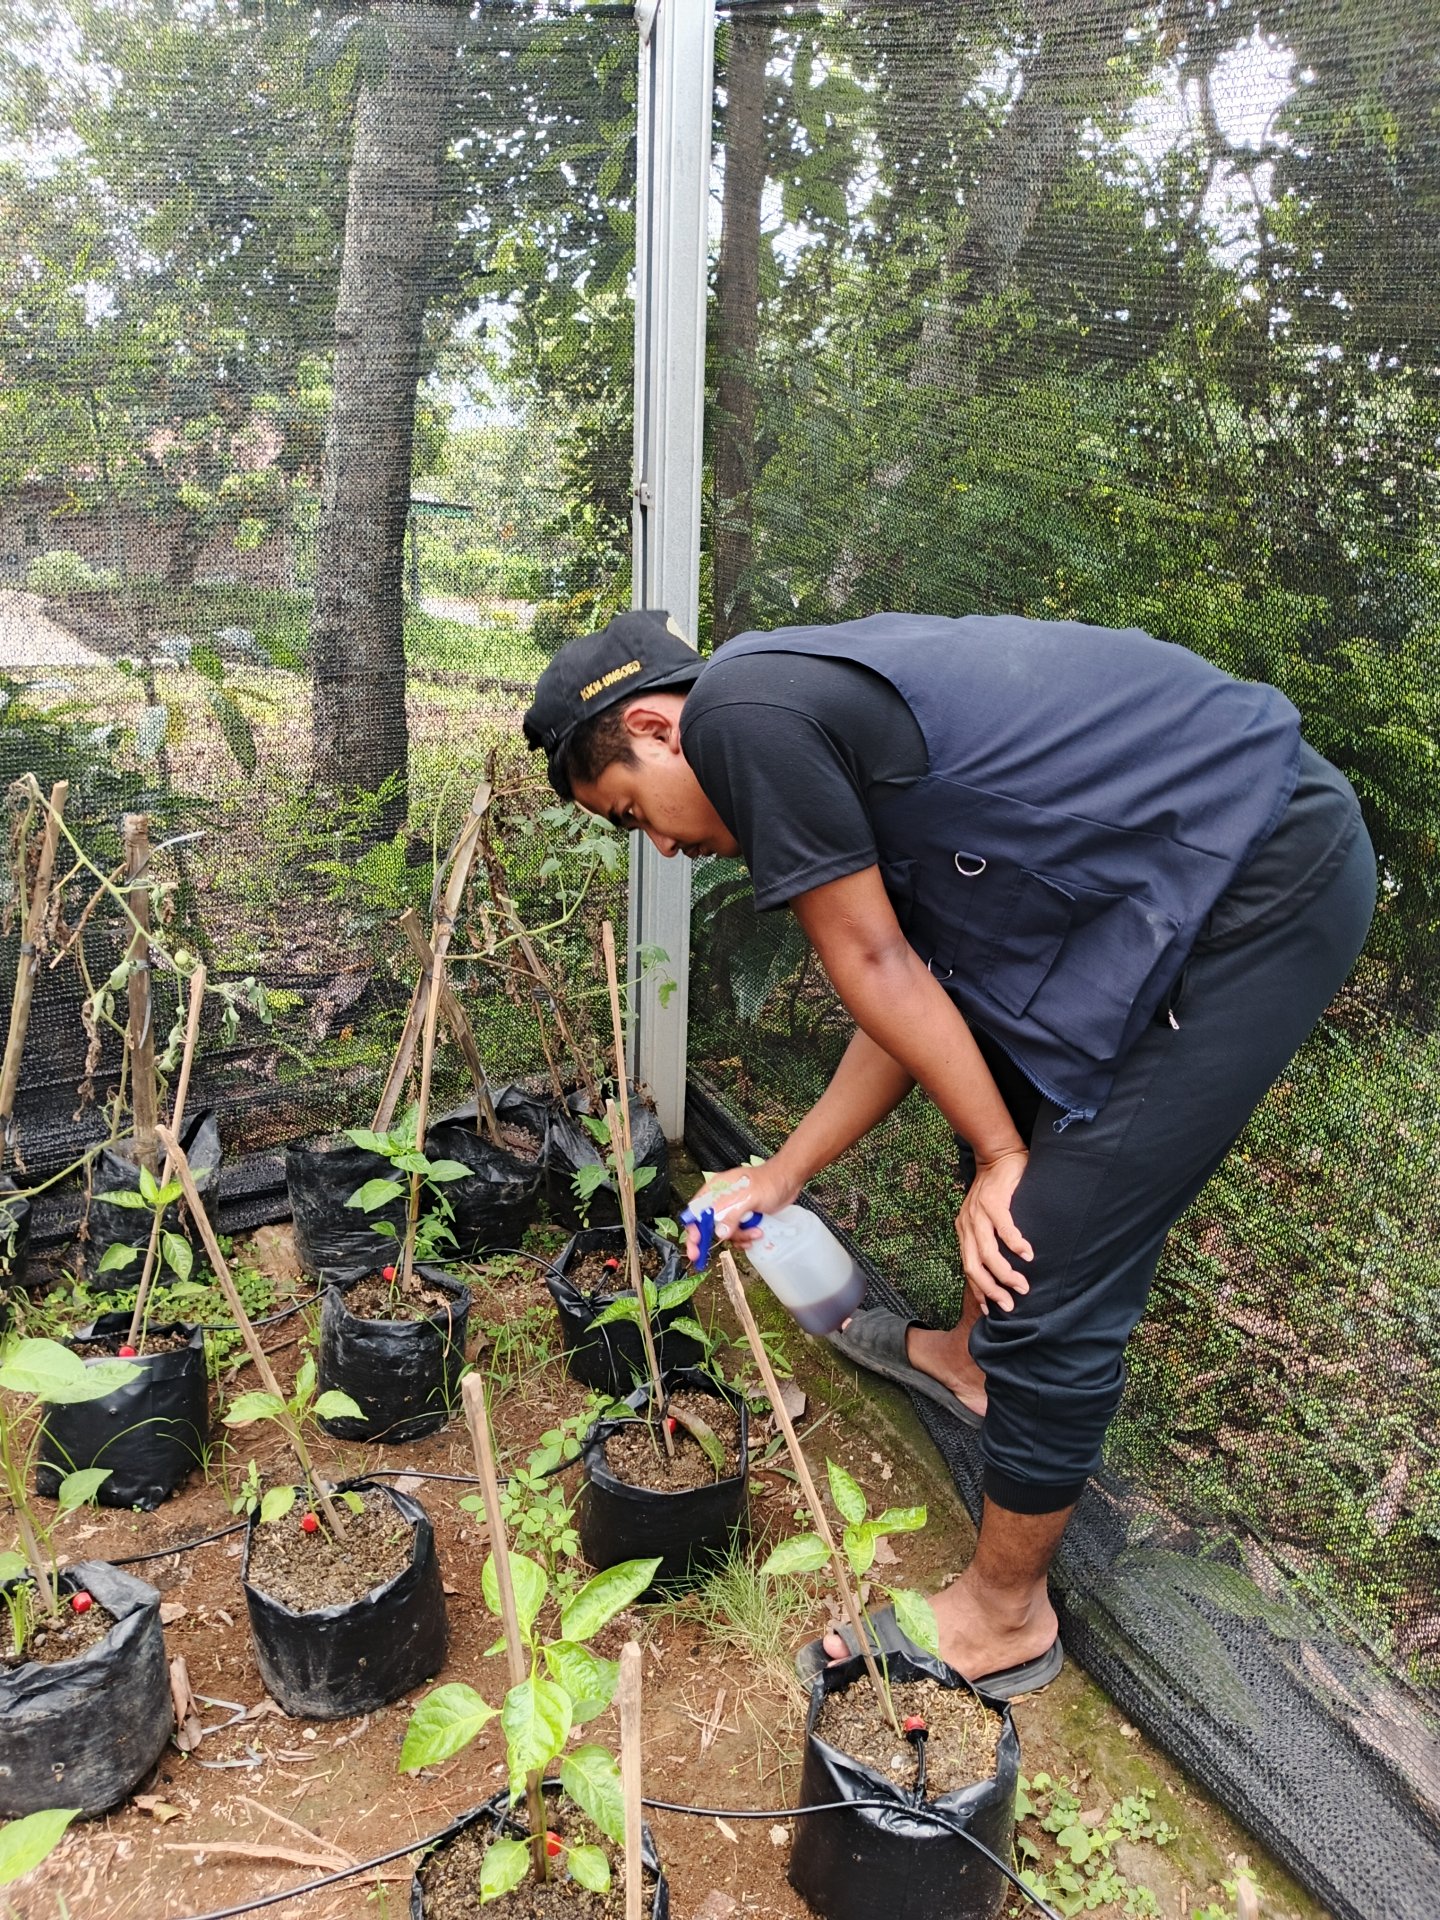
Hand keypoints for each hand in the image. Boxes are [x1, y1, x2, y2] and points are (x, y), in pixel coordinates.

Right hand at [683, 1159, 799, 1263]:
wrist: (788, 1181)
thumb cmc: (770, 1181)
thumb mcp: (749, 1197)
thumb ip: (732, 1215)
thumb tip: (720, 1233)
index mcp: (717, 1189)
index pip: (697, 1210)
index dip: (693, 1226)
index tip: (694, 1241)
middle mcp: (722, 1199)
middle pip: (706, 1223)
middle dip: (708, 1239)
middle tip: (699, 1256)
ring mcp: (733, 1209)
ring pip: (724, 1232)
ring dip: (738, 1237)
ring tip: (754, 1233)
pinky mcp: (743, 1217)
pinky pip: (737, 1233)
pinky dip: (745, 1238)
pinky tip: (756, 1234)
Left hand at [955, 1148, 1032, 1313]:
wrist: (999, 1154)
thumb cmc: (999, 1190)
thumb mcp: (987, 1217)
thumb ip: (990, 1238)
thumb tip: (1005, 1266)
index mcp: (964, 1231)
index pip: (968, 1268)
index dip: (979, 1291)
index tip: (993, 1309)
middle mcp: (967, 1225)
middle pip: (974, 1266)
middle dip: (992, 1290)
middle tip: (1010, 1304)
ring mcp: (977, 1213)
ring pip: (987, 1252)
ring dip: (1005, 1273)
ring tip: (1022, 1286)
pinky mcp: (992, 1200)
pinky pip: (1003, 1228)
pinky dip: (1015, 1244)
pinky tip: (1027, 1255)